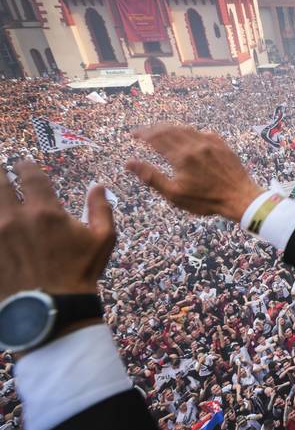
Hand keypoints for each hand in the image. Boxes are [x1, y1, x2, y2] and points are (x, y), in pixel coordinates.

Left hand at [0, 162, 115, 299]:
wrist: (51, 310)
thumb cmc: (80, 273)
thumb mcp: (103, 240)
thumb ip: (101, 208)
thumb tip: (98, 186)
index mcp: (45, 212)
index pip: (29, 175)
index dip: (24, 165)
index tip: (22, 164)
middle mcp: (15, 218)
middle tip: (0, 170)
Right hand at [127, 124, 262, 220]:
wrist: (239, 197)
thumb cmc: (205, 200)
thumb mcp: (174, 194)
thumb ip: (151, 177)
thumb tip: (129, 163)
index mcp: (182, 156)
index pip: (156, 138)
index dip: (143, 134)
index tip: (133, 133)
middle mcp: (195, 144)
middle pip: (170, 129)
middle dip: (154, 129)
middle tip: (144, 132)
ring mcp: (210, 142)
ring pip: (186, 129)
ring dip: (171, 128)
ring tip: (161, 132)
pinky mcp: (222, 144)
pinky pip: (202, 132)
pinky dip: (190, 132)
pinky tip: (187, 136)